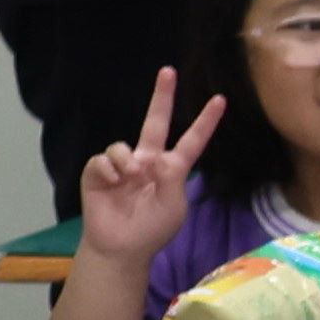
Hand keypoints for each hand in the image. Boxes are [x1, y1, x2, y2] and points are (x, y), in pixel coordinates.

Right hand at [72, 70, 221, 265]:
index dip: (205, 122)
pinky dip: (108, 169)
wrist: (122, 247)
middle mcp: (147, 161)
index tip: (221, 100)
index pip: (191, 141)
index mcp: (171, 168)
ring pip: (122, 145)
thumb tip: (157, 159)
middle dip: (162, 97)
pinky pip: (102, 160)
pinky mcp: (98, 173)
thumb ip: (172, 179)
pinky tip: (114, 182)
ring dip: (126, 160)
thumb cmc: (153, 229)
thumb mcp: (174, 206)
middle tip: (168, 71)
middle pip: (155, 122)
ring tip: (130, 178)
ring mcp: (122, 165)